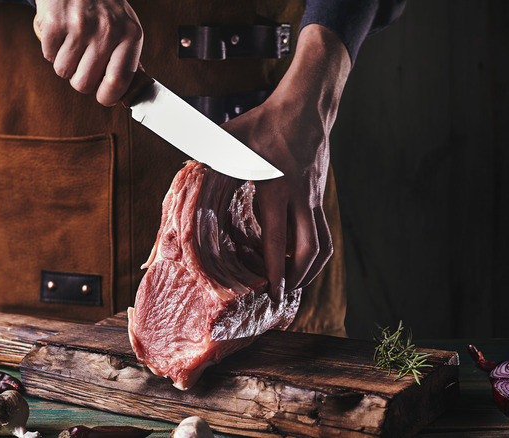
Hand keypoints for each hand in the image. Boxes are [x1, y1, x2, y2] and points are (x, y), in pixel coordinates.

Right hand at [34, 0, 142, 105]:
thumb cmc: (103, 4)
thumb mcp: (126, 26)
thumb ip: (127, 58)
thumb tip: (128, 91)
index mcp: (130, 35)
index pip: (118, 82)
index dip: (107, 97)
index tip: (102, 97)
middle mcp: (107, 31)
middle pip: (84, 84)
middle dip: (79, 79)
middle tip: (82, 63)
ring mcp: (80, 26)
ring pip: (63, 71)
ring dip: (64, 62)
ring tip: (73, 42)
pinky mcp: (55, 22)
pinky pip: (49, 55)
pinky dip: (52, 49)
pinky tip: (62, 33)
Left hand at [221, 25, 351, 300]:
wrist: (305, 107)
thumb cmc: (265, 122)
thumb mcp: (231, 138)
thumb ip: (208, 157)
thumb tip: (184, 172)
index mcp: (277, 187)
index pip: (278, 238)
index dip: (276, 269)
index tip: (273, 292)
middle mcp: (302, 197)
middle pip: (310, 249)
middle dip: (299, 278)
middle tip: (284, 296)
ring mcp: (315, 198)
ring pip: (323, 244)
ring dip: (311, 269)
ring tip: (295, 284)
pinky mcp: (320, 196)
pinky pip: (324, 232)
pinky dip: (315, 251)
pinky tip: (299, 258)